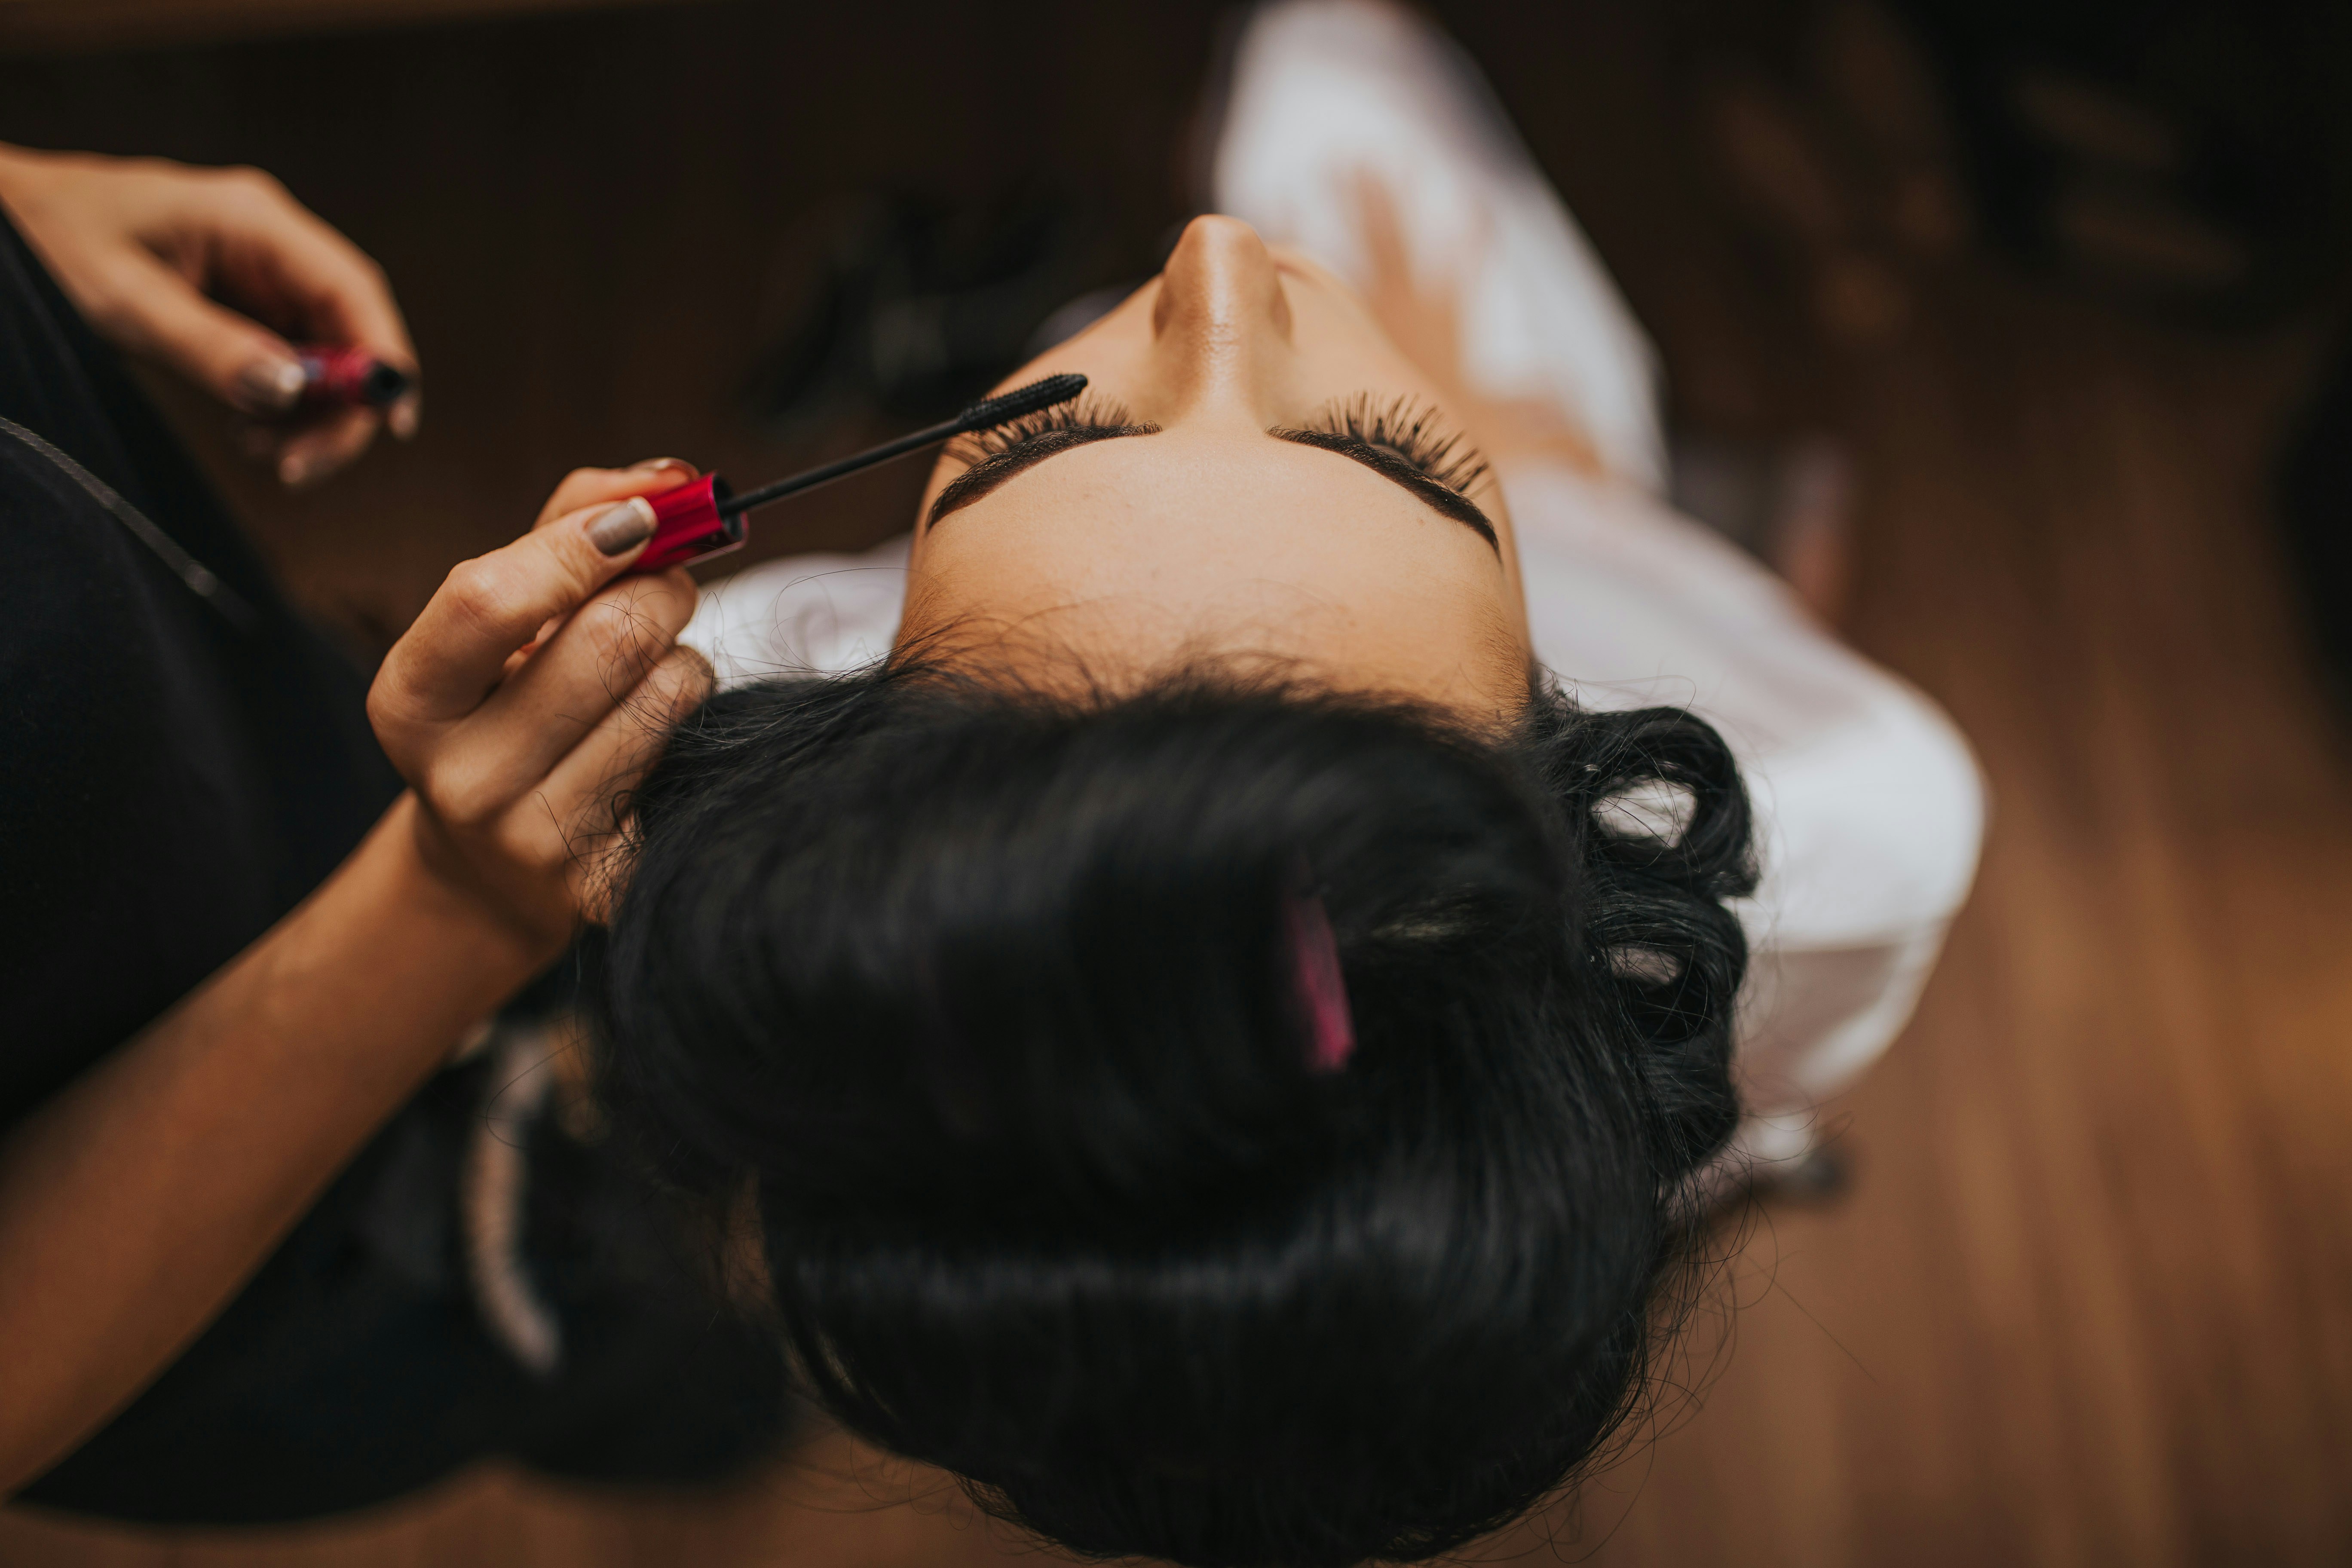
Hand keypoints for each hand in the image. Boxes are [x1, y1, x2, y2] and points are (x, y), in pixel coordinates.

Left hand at [0, 142, 419, 486]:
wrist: (13, 219)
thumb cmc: (55, 243)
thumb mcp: (125, 303)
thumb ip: (210, 348)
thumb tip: (290, 393)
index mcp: (253, 221)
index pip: (351, 291)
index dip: (383, 359)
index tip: (391, 424)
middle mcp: (272, 242)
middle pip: (349, 330)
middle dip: (338, 407)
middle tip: (298, 465)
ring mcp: (263, 271)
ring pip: (327, 353)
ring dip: (310, 414)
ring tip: (260, 449)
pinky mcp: (250, 301)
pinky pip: (294, 359)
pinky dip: (284, 403)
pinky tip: (251, 427)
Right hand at [368, 462, 709, 948]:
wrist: (493, 868)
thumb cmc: (509, 702)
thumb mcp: (507, 614)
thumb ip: (574, 519)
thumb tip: (675, 476)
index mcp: (411, 699)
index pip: (489, 598)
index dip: (581, 542)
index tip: (641, 519)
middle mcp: (462, 779)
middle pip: (609, 639)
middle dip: (660, 590)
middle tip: (662, 590)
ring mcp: (534, 842)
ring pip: (669, 693)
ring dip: (683, 659)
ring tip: (646, 676)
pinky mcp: (609, 884)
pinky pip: (695, 753)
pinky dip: (694, 723)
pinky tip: (654, 739)